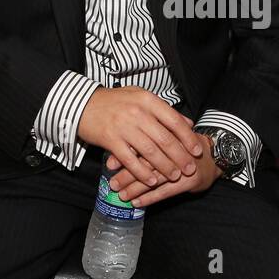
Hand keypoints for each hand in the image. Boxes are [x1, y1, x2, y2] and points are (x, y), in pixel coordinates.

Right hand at [77, 86, 204, 187]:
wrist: (81, 103)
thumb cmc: (113, 101)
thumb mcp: (140, 97)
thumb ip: (163, 110)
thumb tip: (187, 122)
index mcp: (147, 101)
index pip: (174, 121)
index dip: (188, 138)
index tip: (197, 150)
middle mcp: (137, 113)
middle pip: (165, 139)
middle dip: (180, 157)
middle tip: (189, 168)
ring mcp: (123, 127)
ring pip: (150, 151)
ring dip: (165, 166)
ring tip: (174, 176)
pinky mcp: (110, 140)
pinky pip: (130, 160)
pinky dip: (143, 172)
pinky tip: (152, 180)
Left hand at [104, 137, 220, 206]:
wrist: (214, 158)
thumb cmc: (184, 147)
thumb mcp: (169, 136)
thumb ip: (147, 137)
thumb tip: (118, 142)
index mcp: (168, 134)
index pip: (143, 143)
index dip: (125, 153)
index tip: (109, 163)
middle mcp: (175, 149)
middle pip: (147, 161)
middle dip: (127, 174)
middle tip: (112, 183)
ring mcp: (183, 166)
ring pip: (155, 178)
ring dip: (136, 188)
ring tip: (121, 195)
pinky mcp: (189, 181)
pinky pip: (166, 191)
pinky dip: (150, 197)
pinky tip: (137, 202)